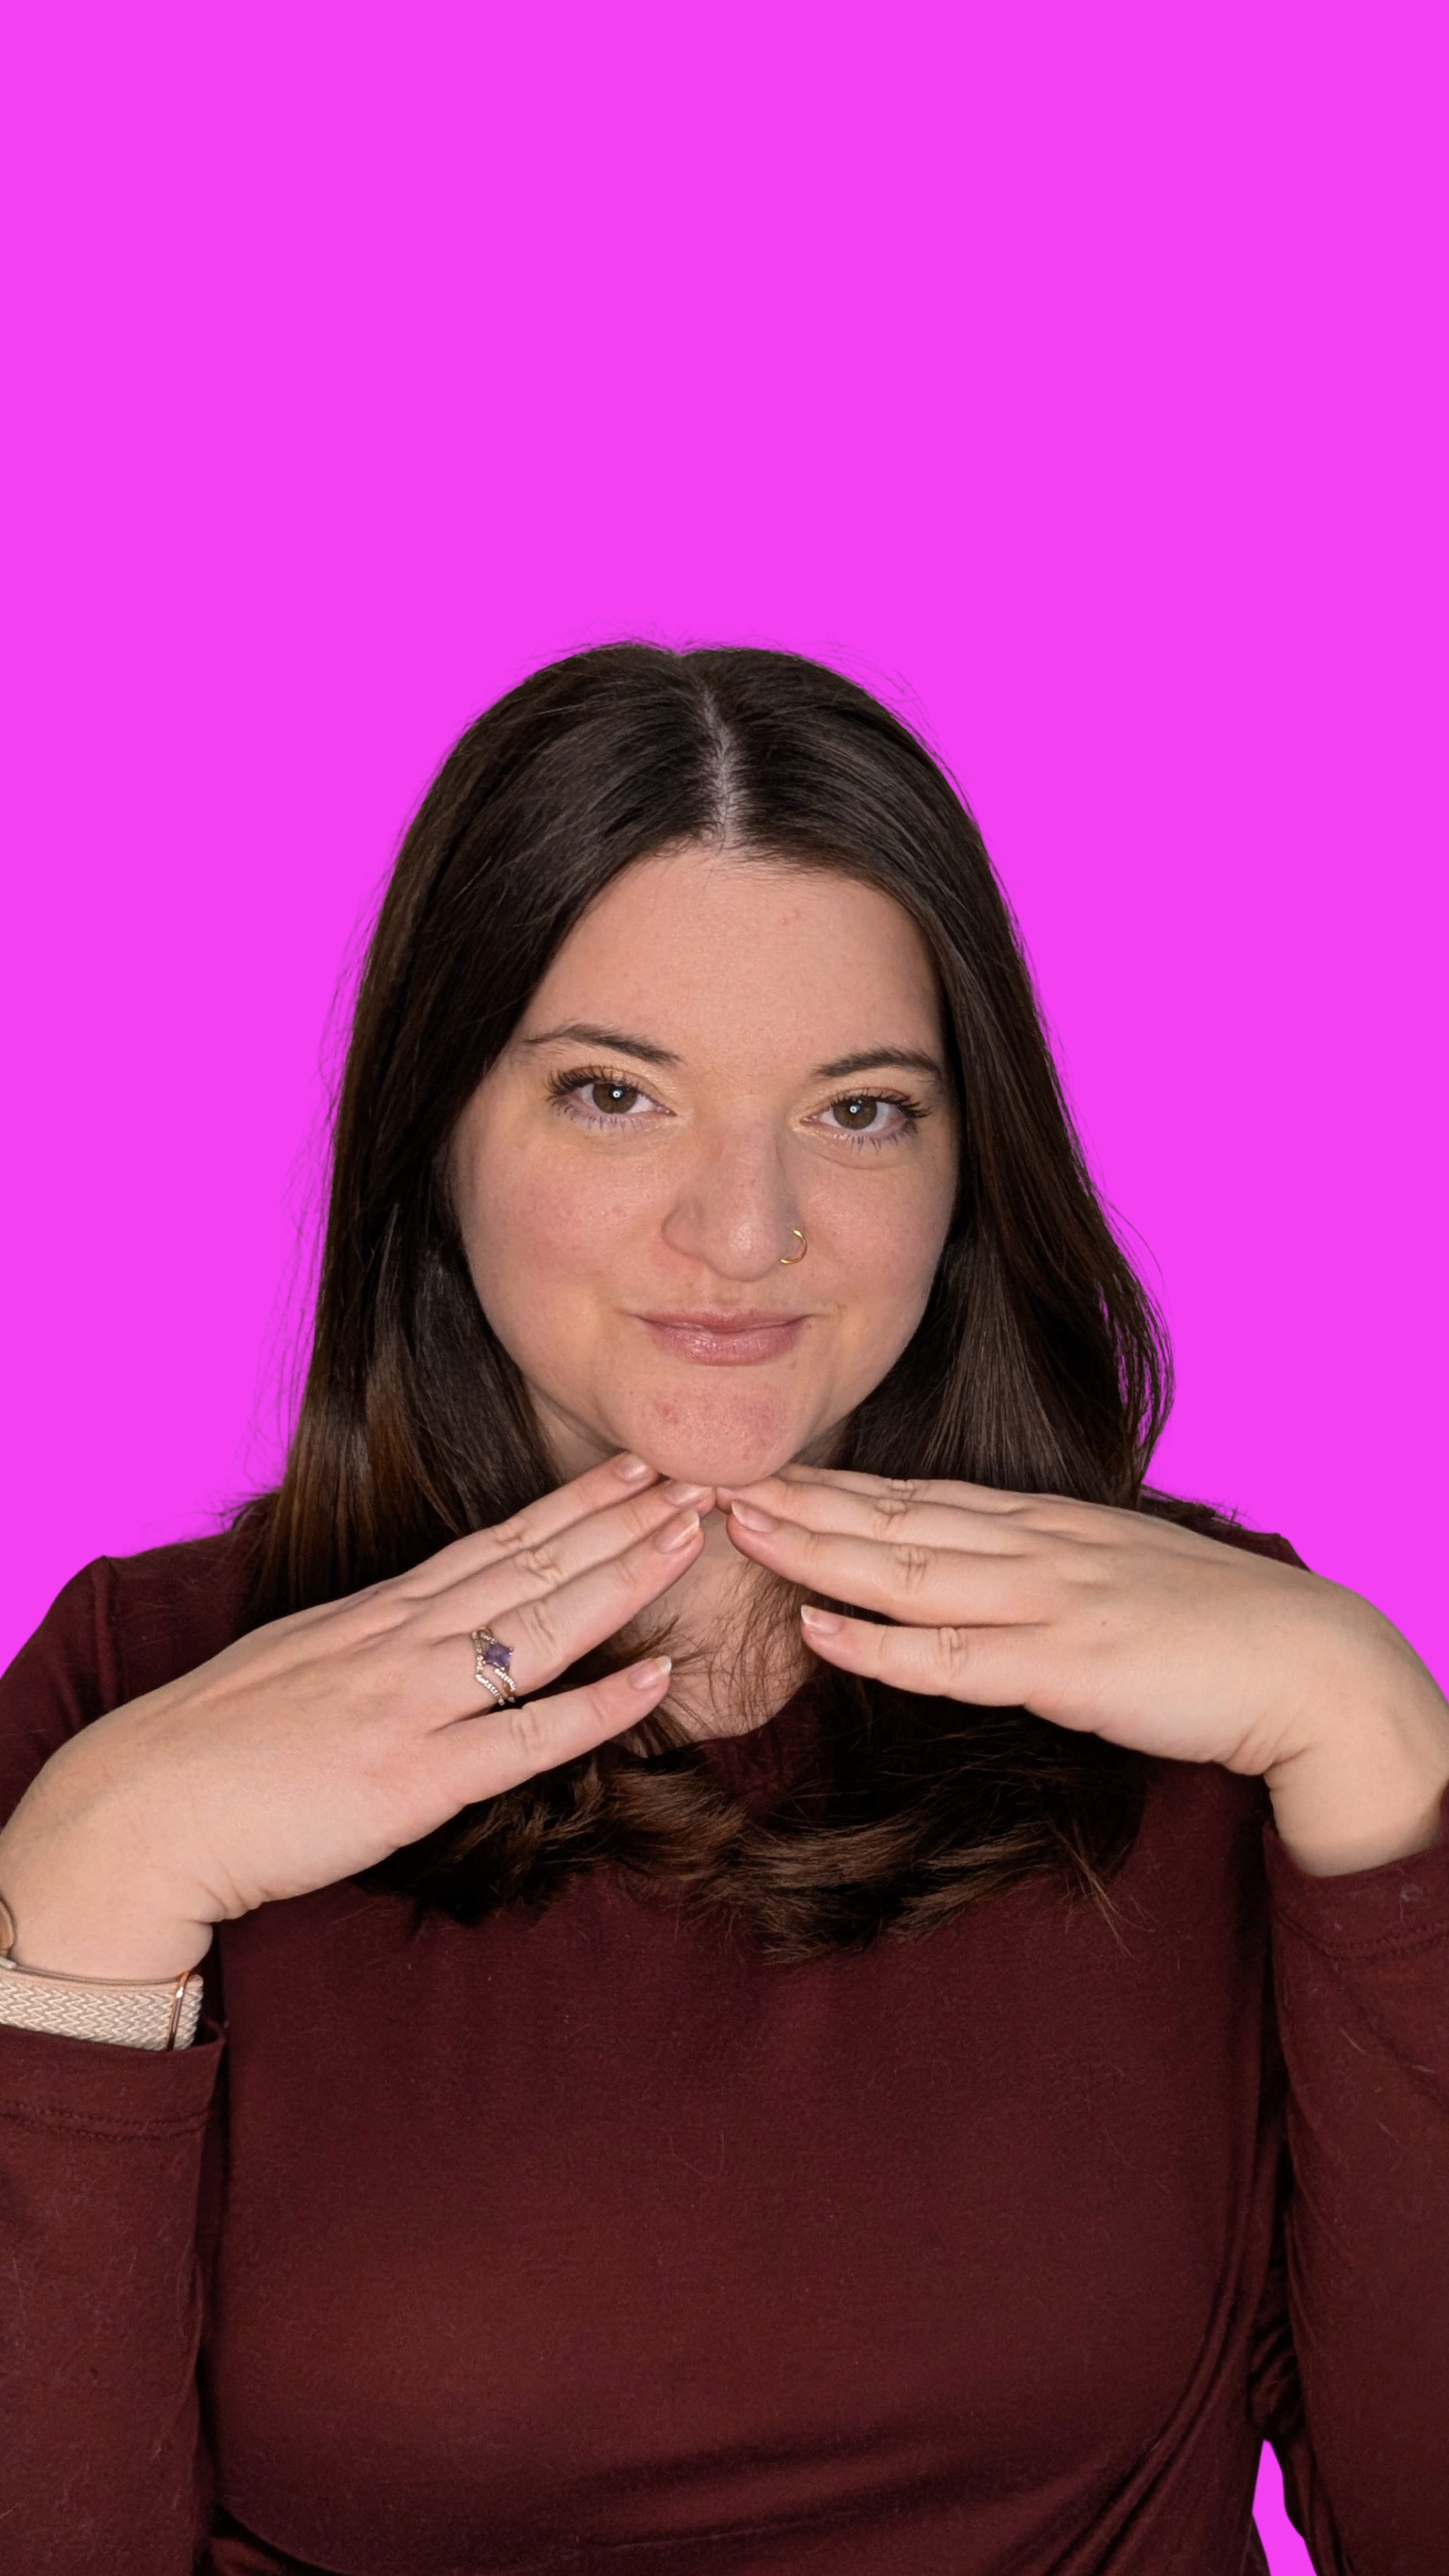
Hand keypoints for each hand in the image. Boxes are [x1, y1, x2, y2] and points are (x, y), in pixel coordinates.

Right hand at [0, 1454, 705, 1979]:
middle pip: (536, 1565)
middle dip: (624, 1518)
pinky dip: (600, 1707)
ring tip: (694, 1536)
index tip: (636, 1467)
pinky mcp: (418, 1776)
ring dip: (627, 1577)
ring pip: (544, 1625)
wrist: (145, 1806)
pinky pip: (527, 1738)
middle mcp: (406, 1640)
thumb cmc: (214, 1744)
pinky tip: (658, 1678)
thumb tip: (411, 1638)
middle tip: (700, 1472)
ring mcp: (416, 1702)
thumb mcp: (296, 1662)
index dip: (575, 1503)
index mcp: (379, 1614)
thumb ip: (365, 1647)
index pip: (497, 1542)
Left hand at [722, 1466, 1448, 1874]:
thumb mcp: (1108, 1577)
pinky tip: (818, 1627)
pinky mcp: (1064, 1666)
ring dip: (814, 1546)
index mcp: (1039, 1527)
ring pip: (903, 1569)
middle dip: (796, 1499)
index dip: (830, 1482)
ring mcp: (1044, 1602)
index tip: (758, 1469)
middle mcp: (1030, 1549)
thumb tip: (980, 1571)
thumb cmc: (1207, 1628)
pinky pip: (952, 1654)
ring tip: (737, 1525)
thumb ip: (1040, 1571)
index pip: (913, 1494)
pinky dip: (877, 1641)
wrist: (1303, 1661)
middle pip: (890, 1517)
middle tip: (708, 1478)